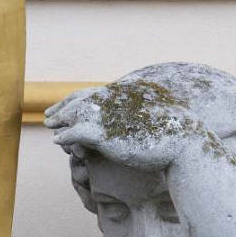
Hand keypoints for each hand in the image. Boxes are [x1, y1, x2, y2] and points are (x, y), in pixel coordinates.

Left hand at [45, 81, 212, 171]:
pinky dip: (66, 135)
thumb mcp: (156, 122)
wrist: (185, 143)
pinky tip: (58, 141)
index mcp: (129, 93)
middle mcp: (119, 98)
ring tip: (49, 125)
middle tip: (49, 114)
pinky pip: (77, 131)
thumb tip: (137, 124)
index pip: (97, 92)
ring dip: (61, 119)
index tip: (67, 104)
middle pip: (83, 98)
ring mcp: (112, 114)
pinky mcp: (107, 132)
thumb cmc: (176, 137)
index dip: (79, 98)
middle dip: (65, 105)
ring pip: (77, 113)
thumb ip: (141, 118)